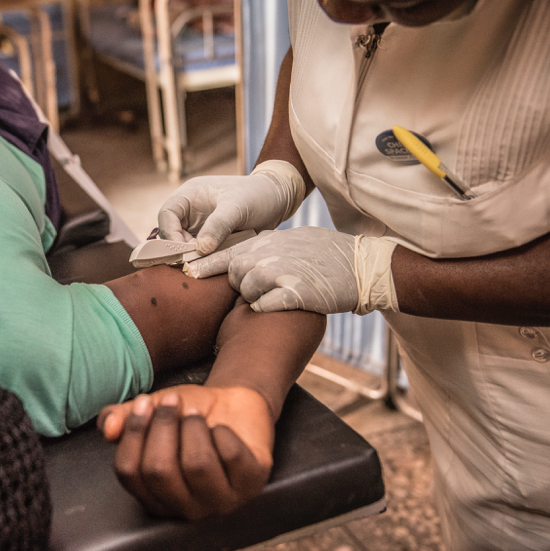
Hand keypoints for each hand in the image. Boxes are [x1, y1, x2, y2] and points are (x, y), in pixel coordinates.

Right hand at [98, 385, 272, 519]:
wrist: (236, 405)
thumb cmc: (192, 415)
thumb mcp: (152, 412)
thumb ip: (122, 418)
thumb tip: (108, 428)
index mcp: (156, 498)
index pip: (130, 474)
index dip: (134, 433)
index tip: (145, 402)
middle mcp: (187, 509)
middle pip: (160, 470)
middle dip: (164, 425)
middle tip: (173, 400)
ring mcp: (222, 502)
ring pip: (197, 464)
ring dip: (194, 426)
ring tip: (197, 416)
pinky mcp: (253, 485)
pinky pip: (231, 455)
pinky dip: (223, 430)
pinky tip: (223, 429)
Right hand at [156, 160, 305, 254]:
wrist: (277, 201)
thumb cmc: (257, 195)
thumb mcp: (237, 207)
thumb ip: (218, 225)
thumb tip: (200, 249)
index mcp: (190, 195)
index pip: (167, 214)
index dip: (170, 233)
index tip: (183, 251)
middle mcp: (190, 211)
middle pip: (171, 233)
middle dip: (179, 249)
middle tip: (192, 264)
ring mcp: (199, 226)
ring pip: (184, 246)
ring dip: (191, 258)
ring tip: (202, 267)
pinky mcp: (210, 240)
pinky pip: (199, 253)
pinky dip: (202, 261)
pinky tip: (210, 267)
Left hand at [184, 227, 398, 314]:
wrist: (362, 266)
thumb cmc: (329, 256)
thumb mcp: (294, 242)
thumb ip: (268, 249)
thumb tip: (245, 259)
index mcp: (269, 241)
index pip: (227, 251)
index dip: (206, 263)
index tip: (187, 271)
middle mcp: (271, 253)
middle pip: (234, 273)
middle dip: (240, 286)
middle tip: (259, 291)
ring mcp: (282, 271)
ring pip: (247, 291)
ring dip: (256, 299)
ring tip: (279, 295)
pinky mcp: (296, 292)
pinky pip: (266, 306)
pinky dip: (269, 309)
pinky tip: (281, 306)